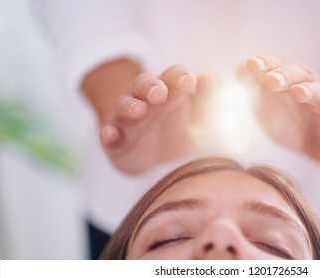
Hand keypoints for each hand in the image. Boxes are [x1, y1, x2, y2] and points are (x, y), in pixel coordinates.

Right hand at [100, 65, 216, 173]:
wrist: (153, 159)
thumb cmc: (179, 131)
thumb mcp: (198, 118)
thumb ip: (207, 100)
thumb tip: (211, 79)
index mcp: (170, 92)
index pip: (173, 76)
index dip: (179, 76)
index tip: (189, 82)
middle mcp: (146, 101)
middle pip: (144, 84)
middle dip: (151, 86)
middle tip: (160, 93)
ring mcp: (128, 120)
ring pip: (124, 105)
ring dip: (129, 105)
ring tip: (138, 110)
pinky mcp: (115, 140)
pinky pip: (108, 134)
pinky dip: (108, 134)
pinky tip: (110, 135)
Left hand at [245, 54, 319, 164]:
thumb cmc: (292, 122)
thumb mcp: (268, 107)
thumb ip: (254, 90)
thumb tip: (237, 70)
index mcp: (291, 80)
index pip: (277, 65)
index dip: (265, 63)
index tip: (251, 65)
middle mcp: (310, 87)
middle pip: (299, 74)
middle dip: (284, 75)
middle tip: (271, 80)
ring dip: (309, 91)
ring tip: (298, 93)